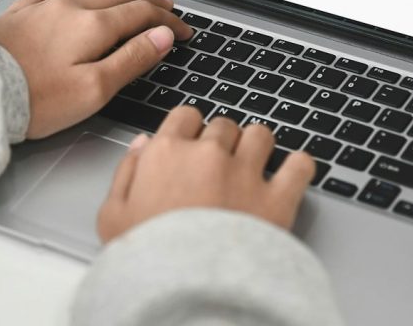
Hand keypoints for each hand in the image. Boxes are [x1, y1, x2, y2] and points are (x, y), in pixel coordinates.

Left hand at [0, 0, 192, 138]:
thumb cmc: (35, 99)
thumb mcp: (95, 89)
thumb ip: (131, 59)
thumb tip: (161, 37)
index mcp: (92, 25)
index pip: (142, 14)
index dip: (167, 21)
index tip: (183, 30)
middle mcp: (69, 7)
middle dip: (148, 2)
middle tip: (166, 9)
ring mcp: (43, 6)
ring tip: (129, 1)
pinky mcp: (20, 12)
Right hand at [98, 106, 314, 240]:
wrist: (189, 296)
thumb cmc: (148, 260)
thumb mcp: (112, 216)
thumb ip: (126, 171)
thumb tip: (141, 143)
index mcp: (167, 152)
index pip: (185, 116)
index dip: (189, 130)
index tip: (192, 144)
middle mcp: (207, 154)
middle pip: (223, 125)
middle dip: (222, 141)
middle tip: (220, 166)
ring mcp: (245, 173)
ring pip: (260, 135)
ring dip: (257, 146)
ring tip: (254, 166)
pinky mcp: (277, 199)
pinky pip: (299, 165)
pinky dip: (299, 167)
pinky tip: (293, 173)